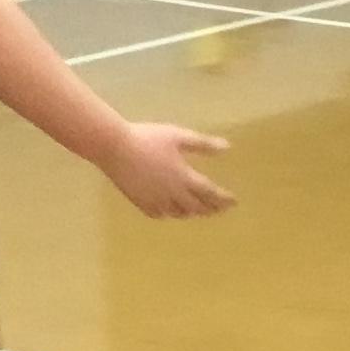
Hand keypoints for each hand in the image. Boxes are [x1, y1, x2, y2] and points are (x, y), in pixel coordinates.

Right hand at [102, 122, 233, 219]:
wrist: (115, 148)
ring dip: (191, 212)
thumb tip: (227, 148)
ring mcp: (155, 200)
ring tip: (197, 210)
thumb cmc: (149, 138)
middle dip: (211, 209)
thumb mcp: (178, 136)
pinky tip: (170, 210)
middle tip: (219, 209)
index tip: (234, 202)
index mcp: (184, 178)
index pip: (210, 193)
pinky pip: (159, 214)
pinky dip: (169, 213)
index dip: (223, 199)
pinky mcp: (140, 202)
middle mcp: (172, 194)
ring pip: (178, 213)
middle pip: (197, 207)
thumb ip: (203, 144)